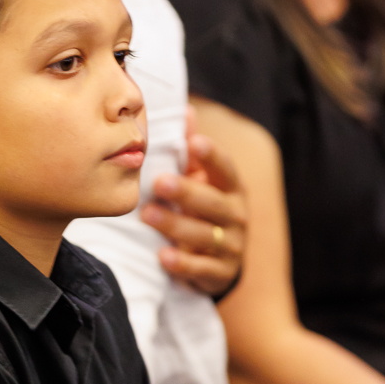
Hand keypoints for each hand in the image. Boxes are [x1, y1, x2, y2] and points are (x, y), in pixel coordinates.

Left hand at [140, 125, 246, 297]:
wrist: (221, 263)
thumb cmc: (203, 211)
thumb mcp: (202, 181)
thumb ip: (193, 152)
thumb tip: (185, 110)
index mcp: (231, 188)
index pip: (225, 168)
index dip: (212, 155)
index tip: (194, 142)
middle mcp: (236, 215)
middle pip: (213, 202)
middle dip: (186, 191)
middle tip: (158, 182)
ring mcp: (231, 246)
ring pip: (205, 234)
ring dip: (176, 224)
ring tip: (148, 215)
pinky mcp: (220, 273)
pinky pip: (202, 268)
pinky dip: (183, 263)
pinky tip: (163, 256)